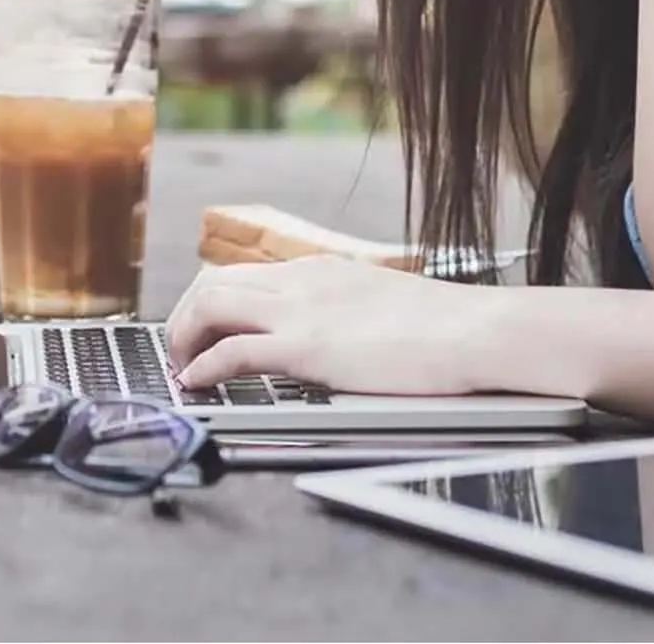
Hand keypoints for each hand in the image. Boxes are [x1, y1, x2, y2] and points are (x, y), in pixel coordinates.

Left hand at [165, 258, 516, 395]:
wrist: (473, 330)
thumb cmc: (443, 326)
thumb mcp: (379, 304)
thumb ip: (345, 313)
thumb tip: (334, 337)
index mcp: (319, 271)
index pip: (242, 274)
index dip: (209, 303)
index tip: (200, 332)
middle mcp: (301, 281)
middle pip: (211, 281)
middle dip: (182, 318)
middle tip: (179, 351)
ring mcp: (302, 311)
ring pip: (209, 303)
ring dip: (182, 337)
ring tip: (181, 368)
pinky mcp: (308, 347)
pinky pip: (232, 350)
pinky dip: (203, 366)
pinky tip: (197, 383)